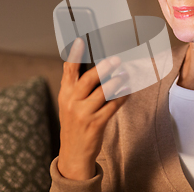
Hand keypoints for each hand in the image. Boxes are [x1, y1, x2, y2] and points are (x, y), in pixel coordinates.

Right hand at [57, 37, 128, 179]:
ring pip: (103, 93)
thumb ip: (75, 86)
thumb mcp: (69, 104)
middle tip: (116, 59)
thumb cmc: (75, 124)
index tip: (80, 40)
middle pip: (88, 79)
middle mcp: (72, 102)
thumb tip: (88, 64)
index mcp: (65, 94)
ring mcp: (83, 114)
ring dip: (117, 82)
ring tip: (126, 75)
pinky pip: (112, 106)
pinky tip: (128, 91)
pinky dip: (122, 97)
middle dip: (104, 67)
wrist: (73, 154)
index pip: (68, 70)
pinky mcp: (95, 124)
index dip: (74, 54)